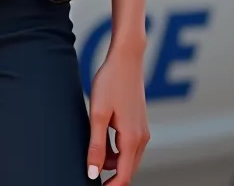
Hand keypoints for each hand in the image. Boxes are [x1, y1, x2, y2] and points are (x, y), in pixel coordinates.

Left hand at [86, 48, 149, 182]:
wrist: (126, 59)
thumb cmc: (111, 82)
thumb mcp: (98, 114)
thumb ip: (96, 145)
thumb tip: (93, 172)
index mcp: (132, 139)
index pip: (123, 175)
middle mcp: (142, 138)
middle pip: (127, 169)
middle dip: (111, 175)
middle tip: (90, 172)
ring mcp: (142, 130)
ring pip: (128, 157)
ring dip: (112, 161)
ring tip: (92, 152)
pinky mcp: (139, 122)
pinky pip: (129, 145)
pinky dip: (116, 149)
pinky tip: (101, 138)